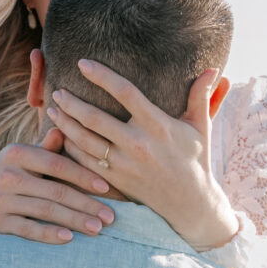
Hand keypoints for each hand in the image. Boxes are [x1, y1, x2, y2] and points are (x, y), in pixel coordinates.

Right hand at [0, 128, 115, 243]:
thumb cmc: (4, 181)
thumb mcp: (19, 161)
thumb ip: (42, 149)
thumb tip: (63, 129)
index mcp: (17, 153)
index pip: (57, 164)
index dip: (84, 176)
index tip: (107, 188)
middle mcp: (8, 173)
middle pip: (56, 190)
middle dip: (87, 204)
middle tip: (111, 217)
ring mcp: (1, 198)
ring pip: (46, 210)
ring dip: (75, 221)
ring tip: (97, 229)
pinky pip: (28, 229)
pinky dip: (49, 234)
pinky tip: (69, 239)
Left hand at [45, 59, 239, 251]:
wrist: (190, 203)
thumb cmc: (195, 161)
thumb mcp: (200, 127)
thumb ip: (200, 96)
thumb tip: (212, 68)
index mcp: (158, 125)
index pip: (125, 93)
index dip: (102, 76)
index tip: (83, 64)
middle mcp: (138, 144)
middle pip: (95, 118)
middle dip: (71, 103)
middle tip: (58, 91)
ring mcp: (125, 165)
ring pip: (85, 141)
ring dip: (65, 125)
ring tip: (53, 110)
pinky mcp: (117, 181)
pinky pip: (86, 163)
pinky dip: (70, 150)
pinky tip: (61, 137)